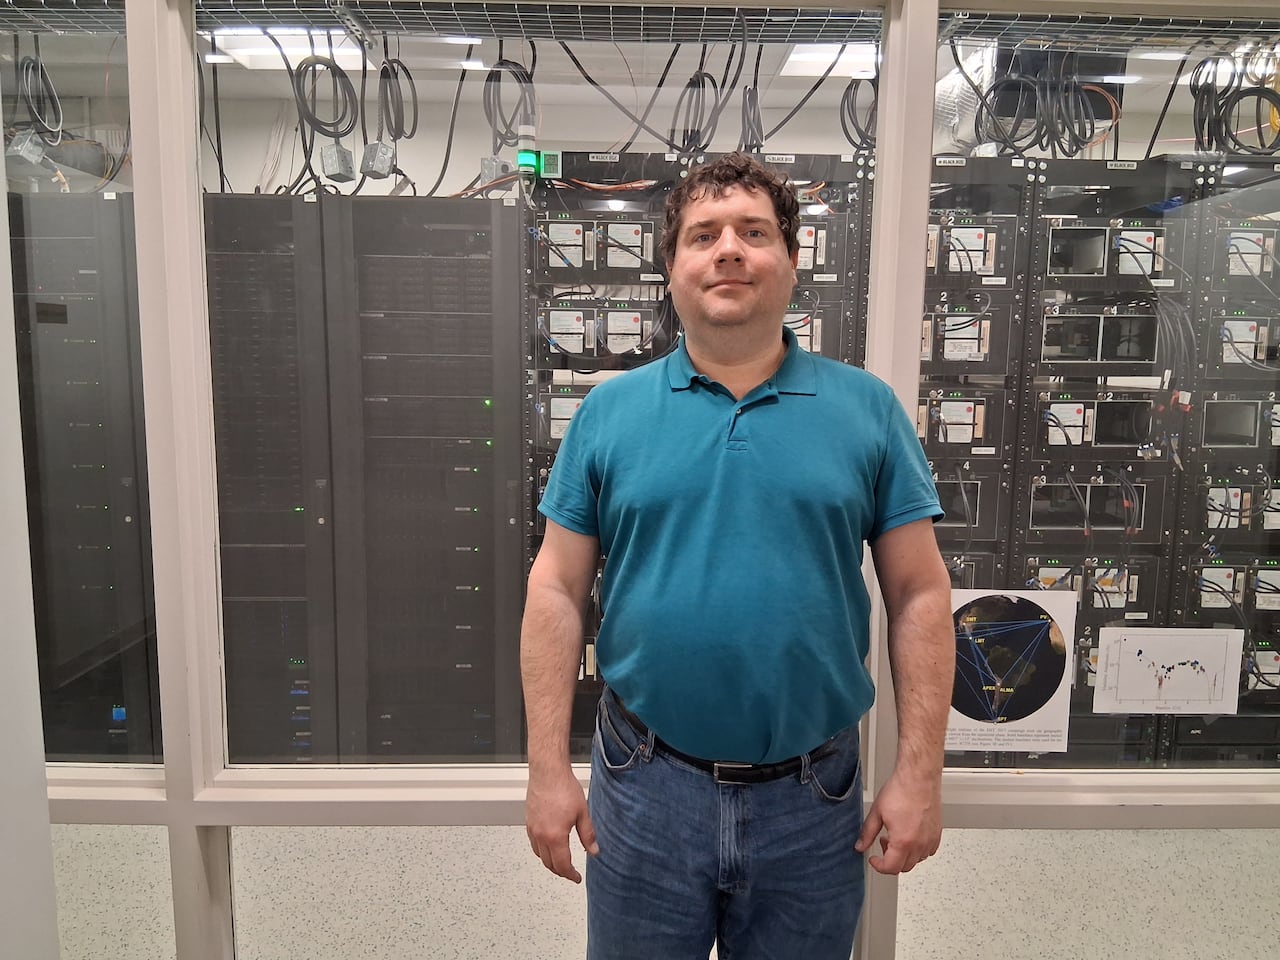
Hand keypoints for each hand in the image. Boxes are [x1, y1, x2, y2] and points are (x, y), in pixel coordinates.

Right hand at [525, 768, 598, 882]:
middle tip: (570, 872)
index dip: (570, 875)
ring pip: (539, 855)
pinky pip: (533, 844)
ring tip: (560, 862)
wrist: (548, 772)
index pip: (562, 865)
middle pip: (549, 864)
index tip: (576, 878)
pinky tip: (548, 845)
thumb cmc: (563, 788)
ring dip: (549, 862)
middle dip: (560, 871)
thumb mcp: (582, 813)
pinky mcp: (528, 821)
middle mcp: (540, 836)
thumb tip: (594, 851)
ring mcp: (532, 829)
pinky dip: (541, 850)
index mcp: (555, 836)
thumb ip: (588, 835)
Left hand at [854, 767, 941, 874]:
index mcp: (903, 841)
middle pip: (904, 867)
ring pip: (917, 860)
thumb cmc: (902, 790)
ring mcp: (930, 839)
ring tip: (896, 837)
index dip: (879, 866)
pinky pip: (928, 851)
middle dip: (891, 860)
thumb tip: (860, 845)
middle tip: (883, 844)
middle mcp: (919, 844)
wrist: (919, 777)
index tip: (874, 859)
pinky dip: (918, 850)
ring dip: (904, 855)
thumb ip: (867, 833)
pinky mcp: (937, 833)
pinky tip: (910, 836)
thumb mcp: (877, 812)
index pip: (891, 868)